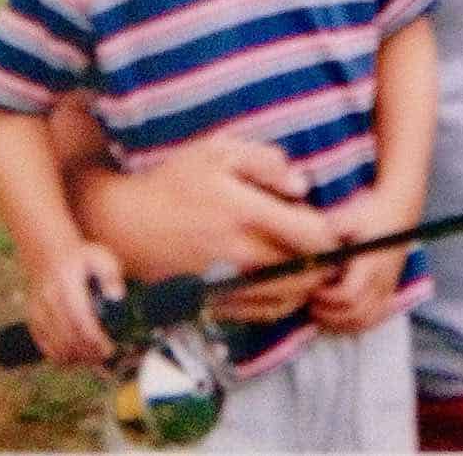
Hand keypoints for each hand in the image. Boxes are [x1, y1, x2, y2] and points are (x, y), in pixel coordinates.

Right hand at [25, 242, 124, 365]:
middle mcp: (48, 298)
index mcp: (67, 282)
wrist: (49, 255)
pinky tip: (78, 356)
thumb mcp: (102, 258)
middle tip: (105, 356)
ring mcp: (38, 312)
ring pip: (55, 346)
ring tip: (95, 357)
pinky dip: (62, 358)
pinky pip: (46, 348)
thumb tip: (117, 300)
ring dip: (76, 358)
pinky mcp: (33, 322)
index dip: (94, 338)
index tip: (109, 348)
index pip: (79, 317)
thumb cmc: (83, 258)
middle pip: (67, 336)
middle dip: (88, 352)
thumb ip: (111, 277)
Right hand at [71, 133, 339, 286]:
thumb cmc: (175, 180)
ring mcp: (226, 282)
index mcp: (245, 211)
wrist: (125, 225)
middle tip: (331, 249)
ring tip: (311, 265)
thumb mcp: (218, 151)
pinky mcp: (214, 301)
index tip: (337, 225)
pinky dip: (283, 301)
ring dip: (308, 283)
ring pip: (288, 296)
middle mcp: (238, 252)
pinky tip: (284, 282)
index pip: (311, 234)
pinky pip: (263, 312)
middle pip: (306, 271)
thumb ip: (266, 162)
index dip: (332, 232)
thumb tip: (303, 186)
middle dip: (326, 261)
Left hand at [310, 191, 407, 332]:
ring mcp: (388, 288)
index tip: (313, 290)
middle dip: (330, 315)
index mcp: (371, 264)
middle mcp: (382, 280)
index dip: (327, 299)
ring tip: (321, 313)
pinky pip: (373, 319)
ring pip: (365, 321)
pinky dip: (354, 324)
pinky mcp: (389, 292)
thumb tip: (323, 235)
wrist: (398, 212)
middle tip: (311, 305)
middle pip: (355, 314)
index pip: (349, 296)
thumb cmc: (371, 214)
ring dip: (340, 323)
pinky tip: (338, 316)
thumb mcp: (353, 215)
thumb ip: (338, 226)